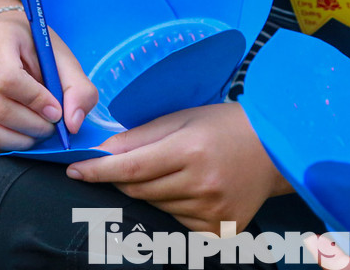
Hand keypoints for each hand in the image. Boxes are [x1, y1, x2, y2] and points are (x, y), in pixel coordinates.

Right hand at [0, 12, 98, 151]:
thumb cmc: (32, 48)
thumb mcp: (60, 57)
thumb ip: (77, 88)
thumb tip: (73, 124)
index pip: (8, 79)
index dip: (36, 102)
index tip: (56, 112)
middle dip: (30, 127)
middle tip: (50, 129)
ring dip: (15, 142)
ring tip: (35, 136)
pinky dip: (0, 144)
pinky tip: (18, 136)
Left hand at [66, 102, 287, 231]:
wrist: (274, 149)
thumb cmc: (225, 126)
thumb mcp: (182, 118)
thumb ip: (139, 136)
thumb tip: (100, 151)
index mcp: (191, 150)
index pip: (130, 167)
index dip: (97, 170)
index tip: (75, 170)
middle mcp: (202, 184)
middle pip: (138, 189)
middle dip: (122, 177)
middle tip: (130, 162)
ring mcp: (212, 211)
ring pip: (156, 206)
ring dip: (152, 190)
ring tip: (179, 170)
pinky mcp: (219, 230)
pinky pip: (176, 222)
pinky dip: (174, 206)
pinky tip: (193, 188)